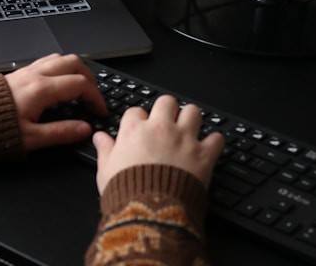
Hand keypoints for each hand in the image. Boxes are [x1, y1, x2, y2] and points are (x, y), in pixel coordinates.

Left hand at [4, 53, 106, 150]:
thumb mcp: (31, 139)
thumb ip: (61, 133)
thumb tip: (84, 130)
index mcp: (42, 90)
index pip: (81, 85)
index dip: (96, 97)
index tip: (100, 110)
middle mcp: (35, 75)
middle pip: (74, 63)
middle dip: (90, 78)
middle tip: (94, 96)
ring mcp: (26, 72)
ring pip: (59, 58)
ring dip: (75, 69)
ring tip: (80, 87)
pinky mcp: (18, 74)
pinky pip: (46, 62)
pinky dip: (60, 69)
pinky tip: (58, 83)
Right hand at [92, 95, 223, 193]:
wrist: (149, 214)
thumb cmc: (126, 195)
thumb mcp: (105, 172)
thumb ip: (105, 150)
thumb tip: (99, 138)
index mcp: (134, 131)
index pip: (136, 111)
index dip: (138, 120)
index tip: (140, 128)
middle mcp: (160, 129)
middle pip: (167, 102)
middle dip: (168, 110)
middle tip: (168, 122)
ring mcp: (183, 139)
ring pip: (193, 111)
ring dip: (192, 119)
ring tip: (189, 130)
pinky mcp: (203, 154)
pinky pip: (216, 138)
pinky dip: (214, 143)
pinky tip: (208, 148)